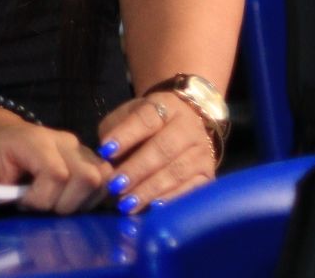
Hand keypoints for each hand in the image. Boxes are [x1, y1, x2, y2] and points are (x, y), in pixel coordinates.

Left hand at [0, 108, 110, 213]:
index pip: (56, 174)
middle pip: (86, 178)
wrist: (5, 134)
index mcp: (36, 141)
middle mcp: (65, 141)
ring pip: (102, 180)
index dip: (42, 198)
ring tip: (56, 203)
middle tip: (43, 206)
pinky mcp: (95, 158)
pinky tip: (72, 201)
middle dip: (65, 203)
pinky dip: (94, 197)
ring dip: (82, 202)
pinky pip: (108, 180)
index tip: (23, 203)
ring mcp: (83, 149)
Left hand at [94, 91, 217, 212]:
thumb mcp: (127, 117)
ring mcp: (202, 152)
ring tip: (127, 203)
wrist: (185, 124)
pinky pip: (192, 190)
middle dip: (137, 169)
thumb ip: (115, 132)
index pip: (146, 119)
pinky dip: (171, 199)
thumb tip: (106, 160)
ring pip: (177, 171)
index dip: (125, 136)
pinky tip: (154, 208)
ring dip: (150, 189)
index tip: (105, 151)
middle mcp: (189, 128)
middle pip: (163, 148)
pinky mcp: (209, 174)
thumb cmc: (147, 124)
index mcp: (166, 106)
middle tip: (115, 186)